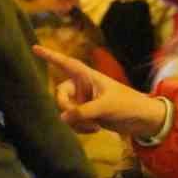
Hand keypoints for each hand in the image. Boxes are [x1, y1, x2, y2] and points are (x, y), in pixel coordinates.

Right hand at [33, 45, 167, 136]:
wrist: (143, 121)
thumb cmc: (128, 105)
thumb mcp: (106, 107)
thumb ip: (82, 112)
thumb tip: (62, 118)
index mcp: (89, 76)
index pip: (66, 63)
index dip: (50, 56)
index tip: (34, 47)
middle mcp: (83, 87)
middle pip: (60, 95)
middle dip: (67, 108)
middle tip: (79, 118)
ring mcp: (84, 101)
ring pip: (65, 111)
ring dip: (76, 122)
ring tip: (94, 126)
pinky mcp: (86, 114)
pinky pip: (72, 121)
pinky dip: (80, 127)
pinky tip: (95, 130)